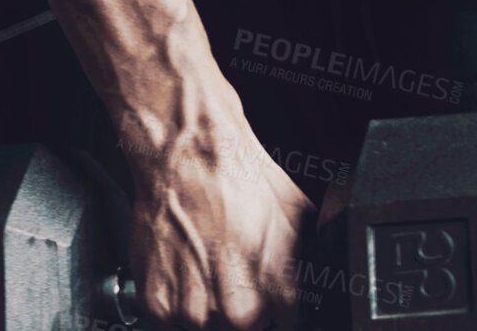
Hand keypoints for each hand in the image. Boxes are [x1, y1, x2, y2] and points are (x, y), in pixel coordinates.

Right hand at [128, 125, 314, 328]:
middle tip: (235, 277)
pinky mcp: (158, 303)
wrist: (191, 162)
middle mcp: (237, 309)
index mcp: (278, 294)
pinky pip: (169, 320)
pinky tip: (186, 271)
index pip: (285, 323)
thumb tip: (319, 269)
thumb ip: (308, 259)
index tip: (271, 298)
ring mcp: (194, 309)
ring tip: (209, 269)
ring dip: (207, 308)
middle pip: (244, 328)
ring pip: (206, 327)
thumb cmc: (242, 183)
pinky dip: (175, 303)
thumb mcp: (302, 218)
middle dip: (244, 310)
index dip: (278, 310)